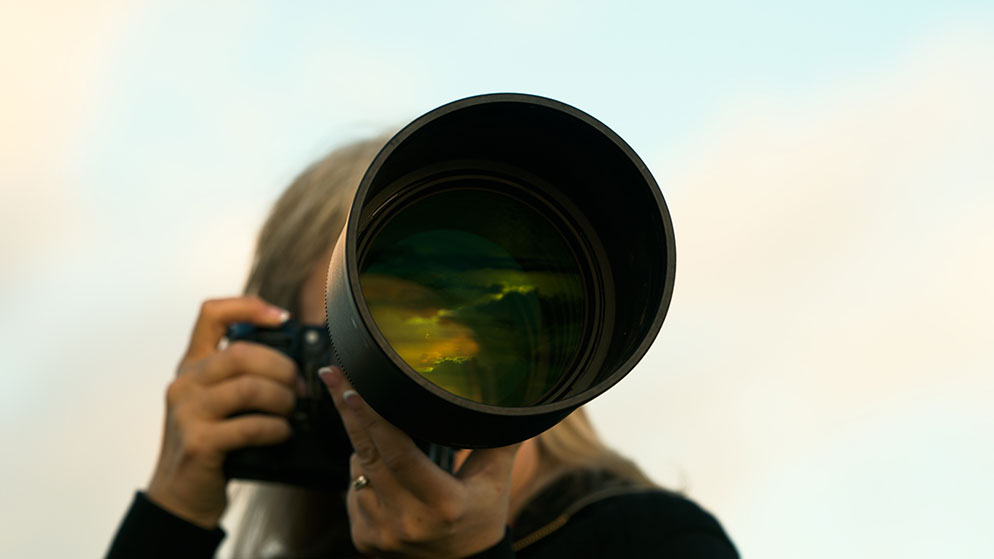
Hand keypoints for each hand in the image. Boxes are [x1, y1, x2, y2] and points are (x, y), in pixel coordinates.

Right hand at [146, 296, 297, 527]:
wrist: (180, 497)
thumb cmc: (211, 447)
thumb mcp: (217, 403)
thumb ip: (242, 378)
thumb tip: (296, 366)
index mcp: (192, 366)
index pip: (211, 314)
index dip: (249, 306)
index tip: (281, 319)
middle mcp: (185, 384)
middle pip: (241, 353)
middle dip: (282, 367)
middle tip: (299, 387)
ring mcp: (187, 413)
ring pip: (248, 387)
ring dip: (282, 398)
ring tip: (291, 410)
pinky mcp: (198, 443)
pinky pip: (248, 426)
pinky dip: (275, 428)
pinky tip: (282, 432)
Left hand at [320, 367, 518, 557]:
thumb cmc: (482, 515)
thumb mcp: (496, 478)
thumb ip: (500, 438)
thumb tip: (513, 396)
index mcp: (443, 504)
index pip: (399, 455)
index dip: (373, 419)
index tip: (351, 389)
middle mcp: (408, 522)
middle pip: (368, 455)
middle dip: (349, 412)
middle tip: (332, 375)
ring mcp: (382, 534)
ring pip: (357, 470)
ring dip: (362, 444)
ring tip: (378, 429)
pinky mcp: (365, 540)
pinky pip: (353, 490)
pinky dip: (362, 472)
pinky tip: (380, 469)